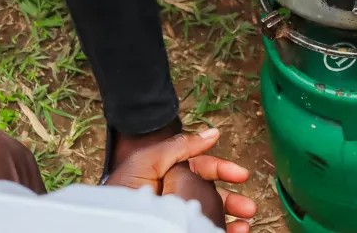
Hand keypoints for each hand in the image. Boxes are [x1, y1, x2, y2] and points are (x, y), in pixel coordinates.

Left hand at [106, 128, 256, 232]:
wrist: (107, 222)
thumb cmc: (119, 194)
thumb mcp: (148, 161)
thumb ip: (179, 146)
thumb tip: (212, 133)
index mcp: (167, 175)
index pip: (201, 168)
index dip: (222, 169)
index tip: (240, 175)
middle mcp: (171, 195)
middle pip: (210, 194)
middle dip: (232, 199)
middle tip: (248, 207)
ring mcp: (171, 214)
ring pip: (208, 214)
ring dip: (229, 218)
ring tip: (244, 225)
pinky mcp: (174, 226)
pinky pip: (200, 228)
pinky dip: (218, 230)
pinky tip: (231, 232)